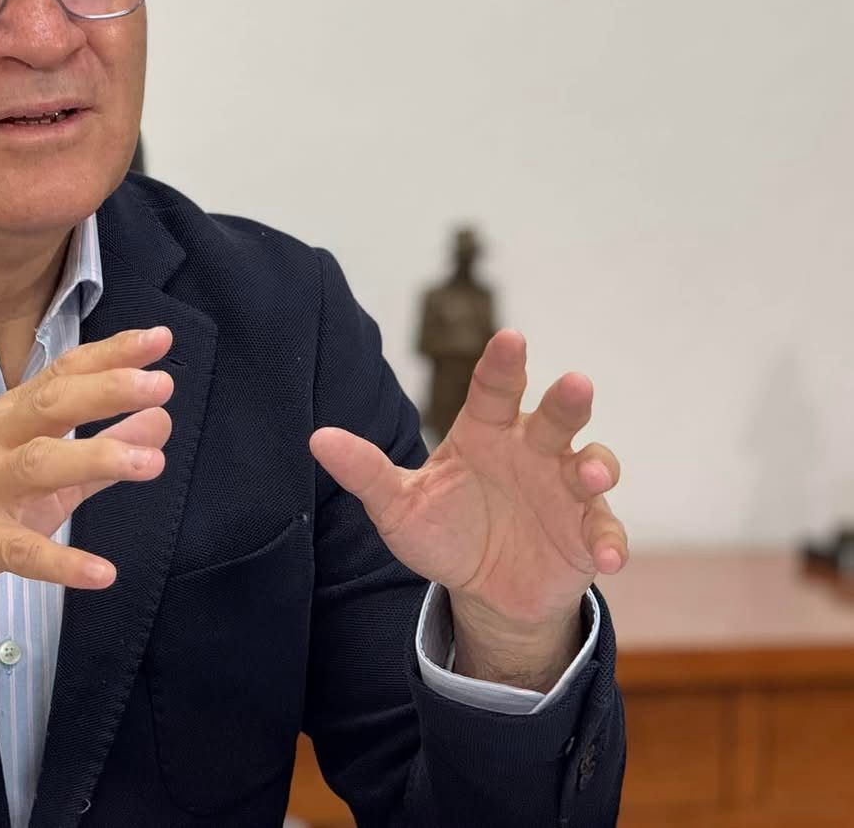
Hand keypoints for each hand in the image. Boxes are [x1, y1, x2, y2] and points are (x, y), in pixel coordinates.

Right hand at [0, 326, 174, 671]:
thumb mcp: (43, 480)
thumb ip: (101, 451)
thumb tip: (160, 418)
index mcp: (8, 420)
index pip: (62, 375)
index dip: (110, 355)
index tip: (159, 340)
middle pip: (49, 404)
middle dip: (105, 391)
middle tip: (161, 384)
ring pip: (37, 464)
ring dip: (95, 457)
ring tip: (152, 463)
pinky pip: (19, 551)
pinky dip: (62, 562)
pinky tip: (103, 572)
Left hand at [309, 330, 625, 686]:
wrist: (482, 591)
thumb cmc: (442, 533)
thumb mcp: (398, 507)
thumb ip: (365, 472)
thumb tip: (317, 439)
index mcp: (486, 433)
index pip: (494, 390)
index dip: (504, 364)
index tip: (511, 338)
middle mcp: (531, 450)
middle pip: (555, 416)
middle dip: (567, 400)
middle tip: (576, 383)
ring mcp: (566, 489)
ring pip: (591, 462)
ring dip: (596, 465)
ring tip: (588, 475)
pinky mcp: (588, 532)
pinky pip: (606, 529)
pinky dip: (611, 539)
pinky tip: (608, 557)